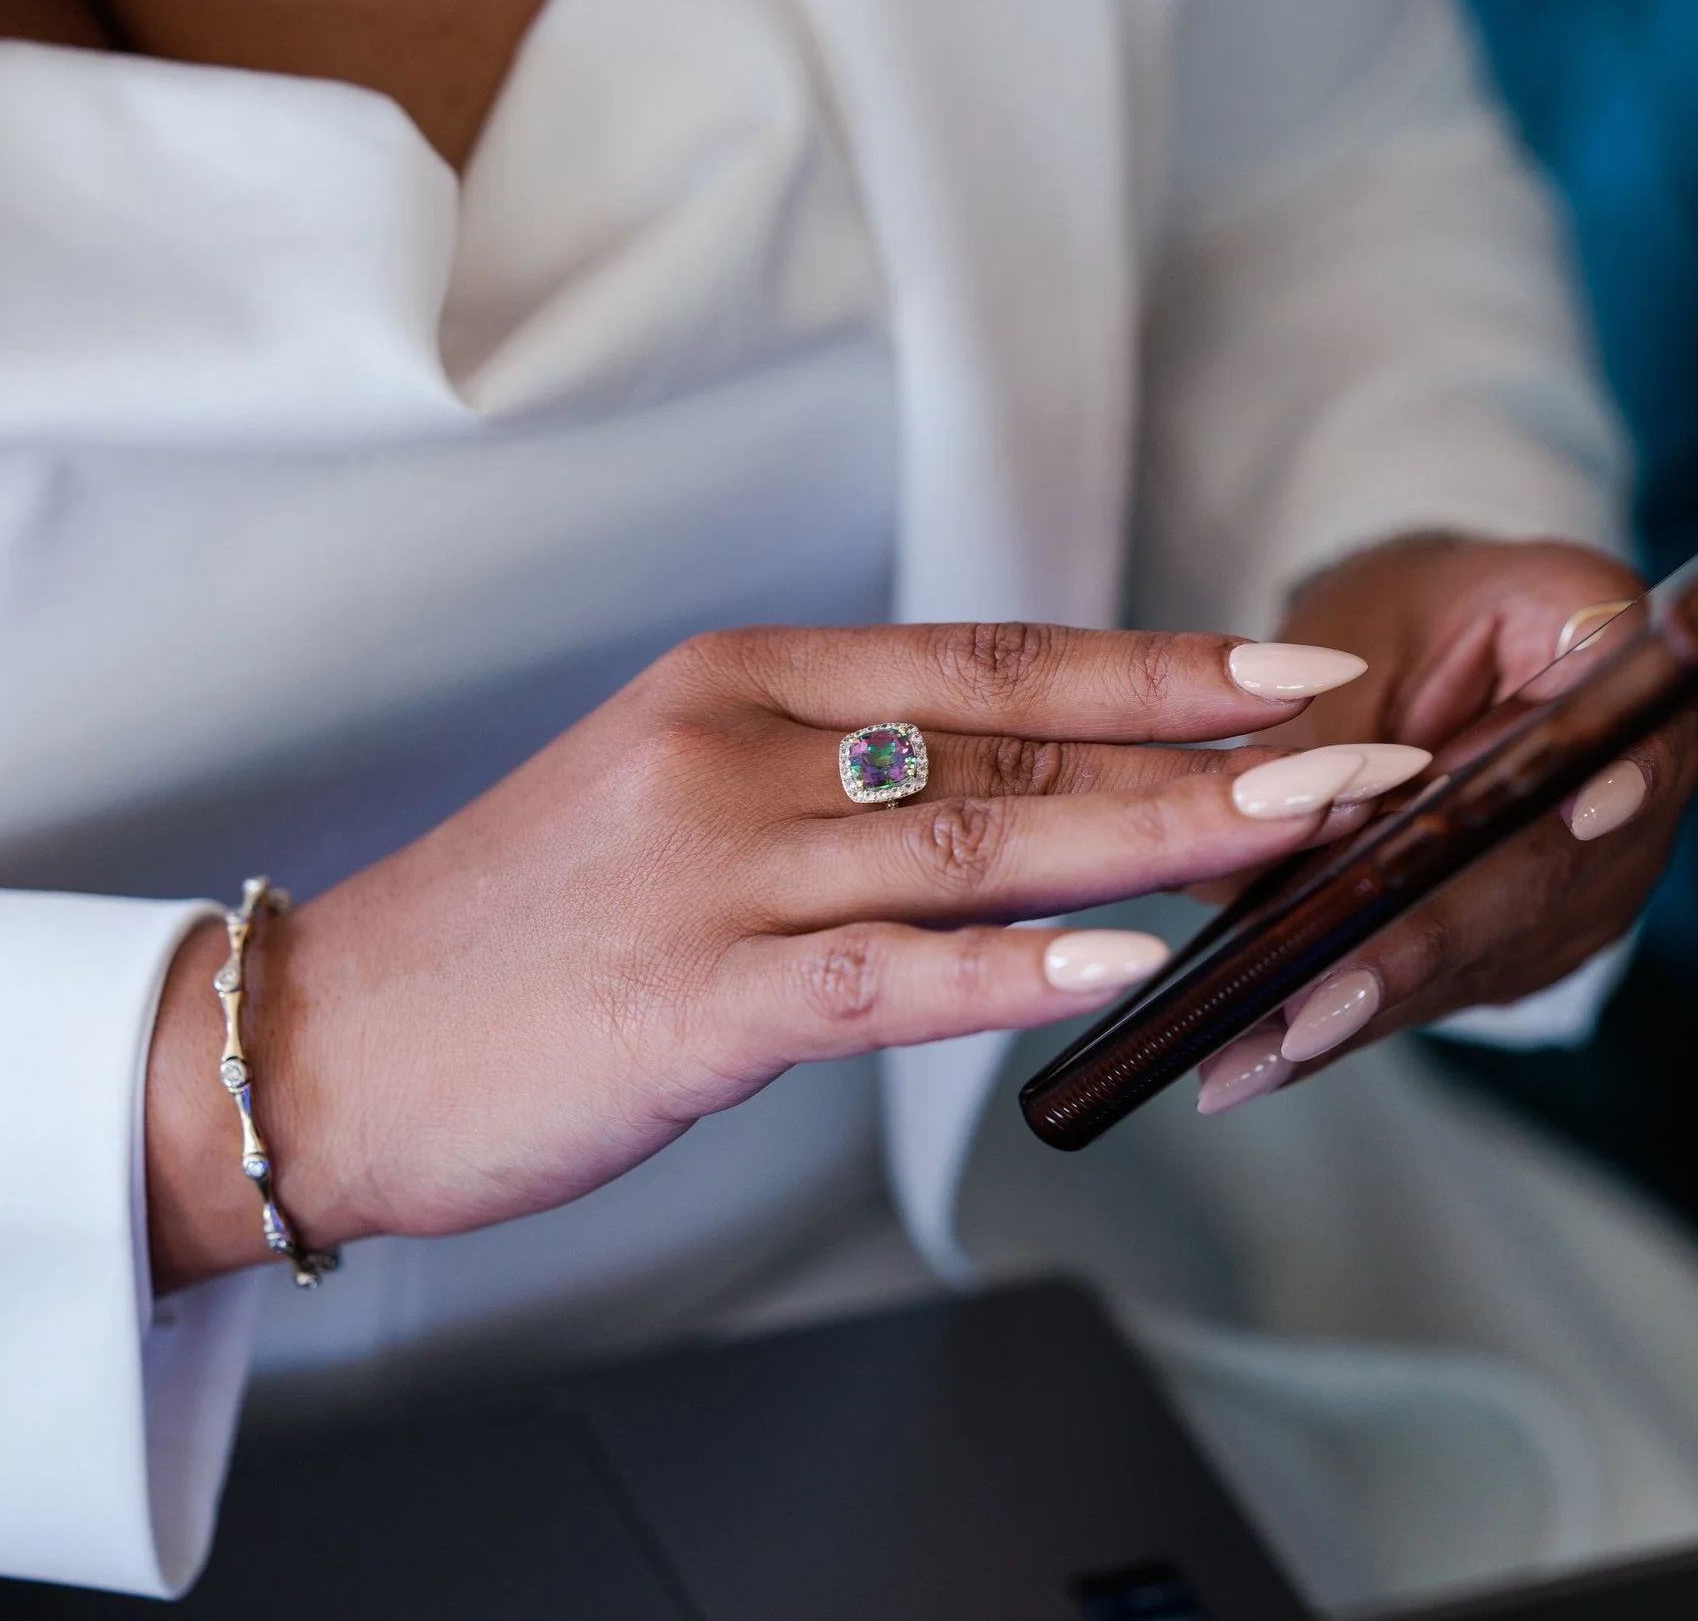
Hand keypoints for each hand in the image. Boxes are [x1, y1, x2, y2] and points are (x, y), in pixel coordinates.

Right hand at [144, 624, 1390, 1289]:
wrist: (329, 1039)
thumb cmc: (520, 931)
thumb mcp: (682, 805)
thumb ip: (850, 789)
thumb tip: (1043, 807)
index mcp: (740, 681)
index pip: (993, 657)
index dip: (1157, 663)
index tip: (1293, 670)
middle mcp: (735, 744)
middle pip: (1016, 733)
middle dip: (1212, 742)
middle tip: (1369, 745)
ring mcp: (712, 865)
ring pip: (979, 839)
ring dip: (1164, 836)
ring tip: (1308, 832)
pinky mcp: (688, 995)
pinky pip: (882, 974)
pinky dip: (1012, 973)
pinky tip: (1124, 967)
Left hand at [1193, 534, 1697, 1113]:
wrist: (1443, 652)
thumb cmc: (1402, 615)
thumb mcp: (1356, 631)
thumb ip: (1323, 734)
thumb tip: (1245, 850)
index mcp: (1617, 648)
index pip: (1618, 729)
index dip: (1583, 794)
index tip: (1528, 836)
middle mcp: (1640, 774)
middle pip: (1538, 874)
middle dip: (1415, 948)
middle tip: (1309, 1011)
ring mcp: (1601, 876)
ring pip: (1487, 950)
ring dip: (1367, 1008)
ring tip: (1251, 1055)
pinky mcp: (1537, 940)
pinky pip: (1445, 985)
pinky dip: (1349, 1020)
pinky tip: (1257, 1061)